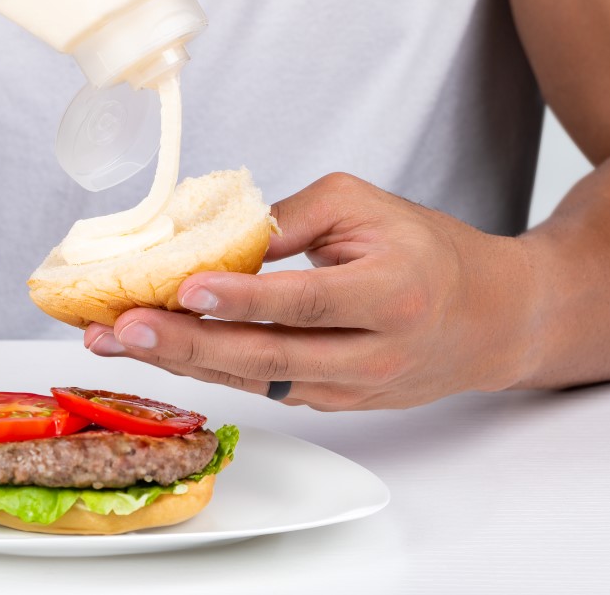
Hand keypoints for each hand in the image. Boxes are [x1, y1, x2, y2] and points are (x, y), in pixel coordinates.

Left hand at [84, 173, 539, 409]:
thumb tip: (217, 238)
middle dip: (186, 344)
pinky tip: (162, 352)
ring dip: (183, 363)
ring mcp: (352, 388)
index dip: (243, 298)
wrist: (490, 318)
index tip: (186, 288)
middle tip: (122, 329)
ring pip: (257, 380)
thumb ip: (291, 220)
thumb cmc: (429, 251)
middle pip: (267, 357)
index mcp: (392, 294)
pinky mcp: (335, 402)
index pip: (305, 301)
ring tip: (119, 342)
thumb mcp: (367, 207)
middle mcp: (374, 353)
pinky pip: (264, 388)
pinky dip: (211, 371)